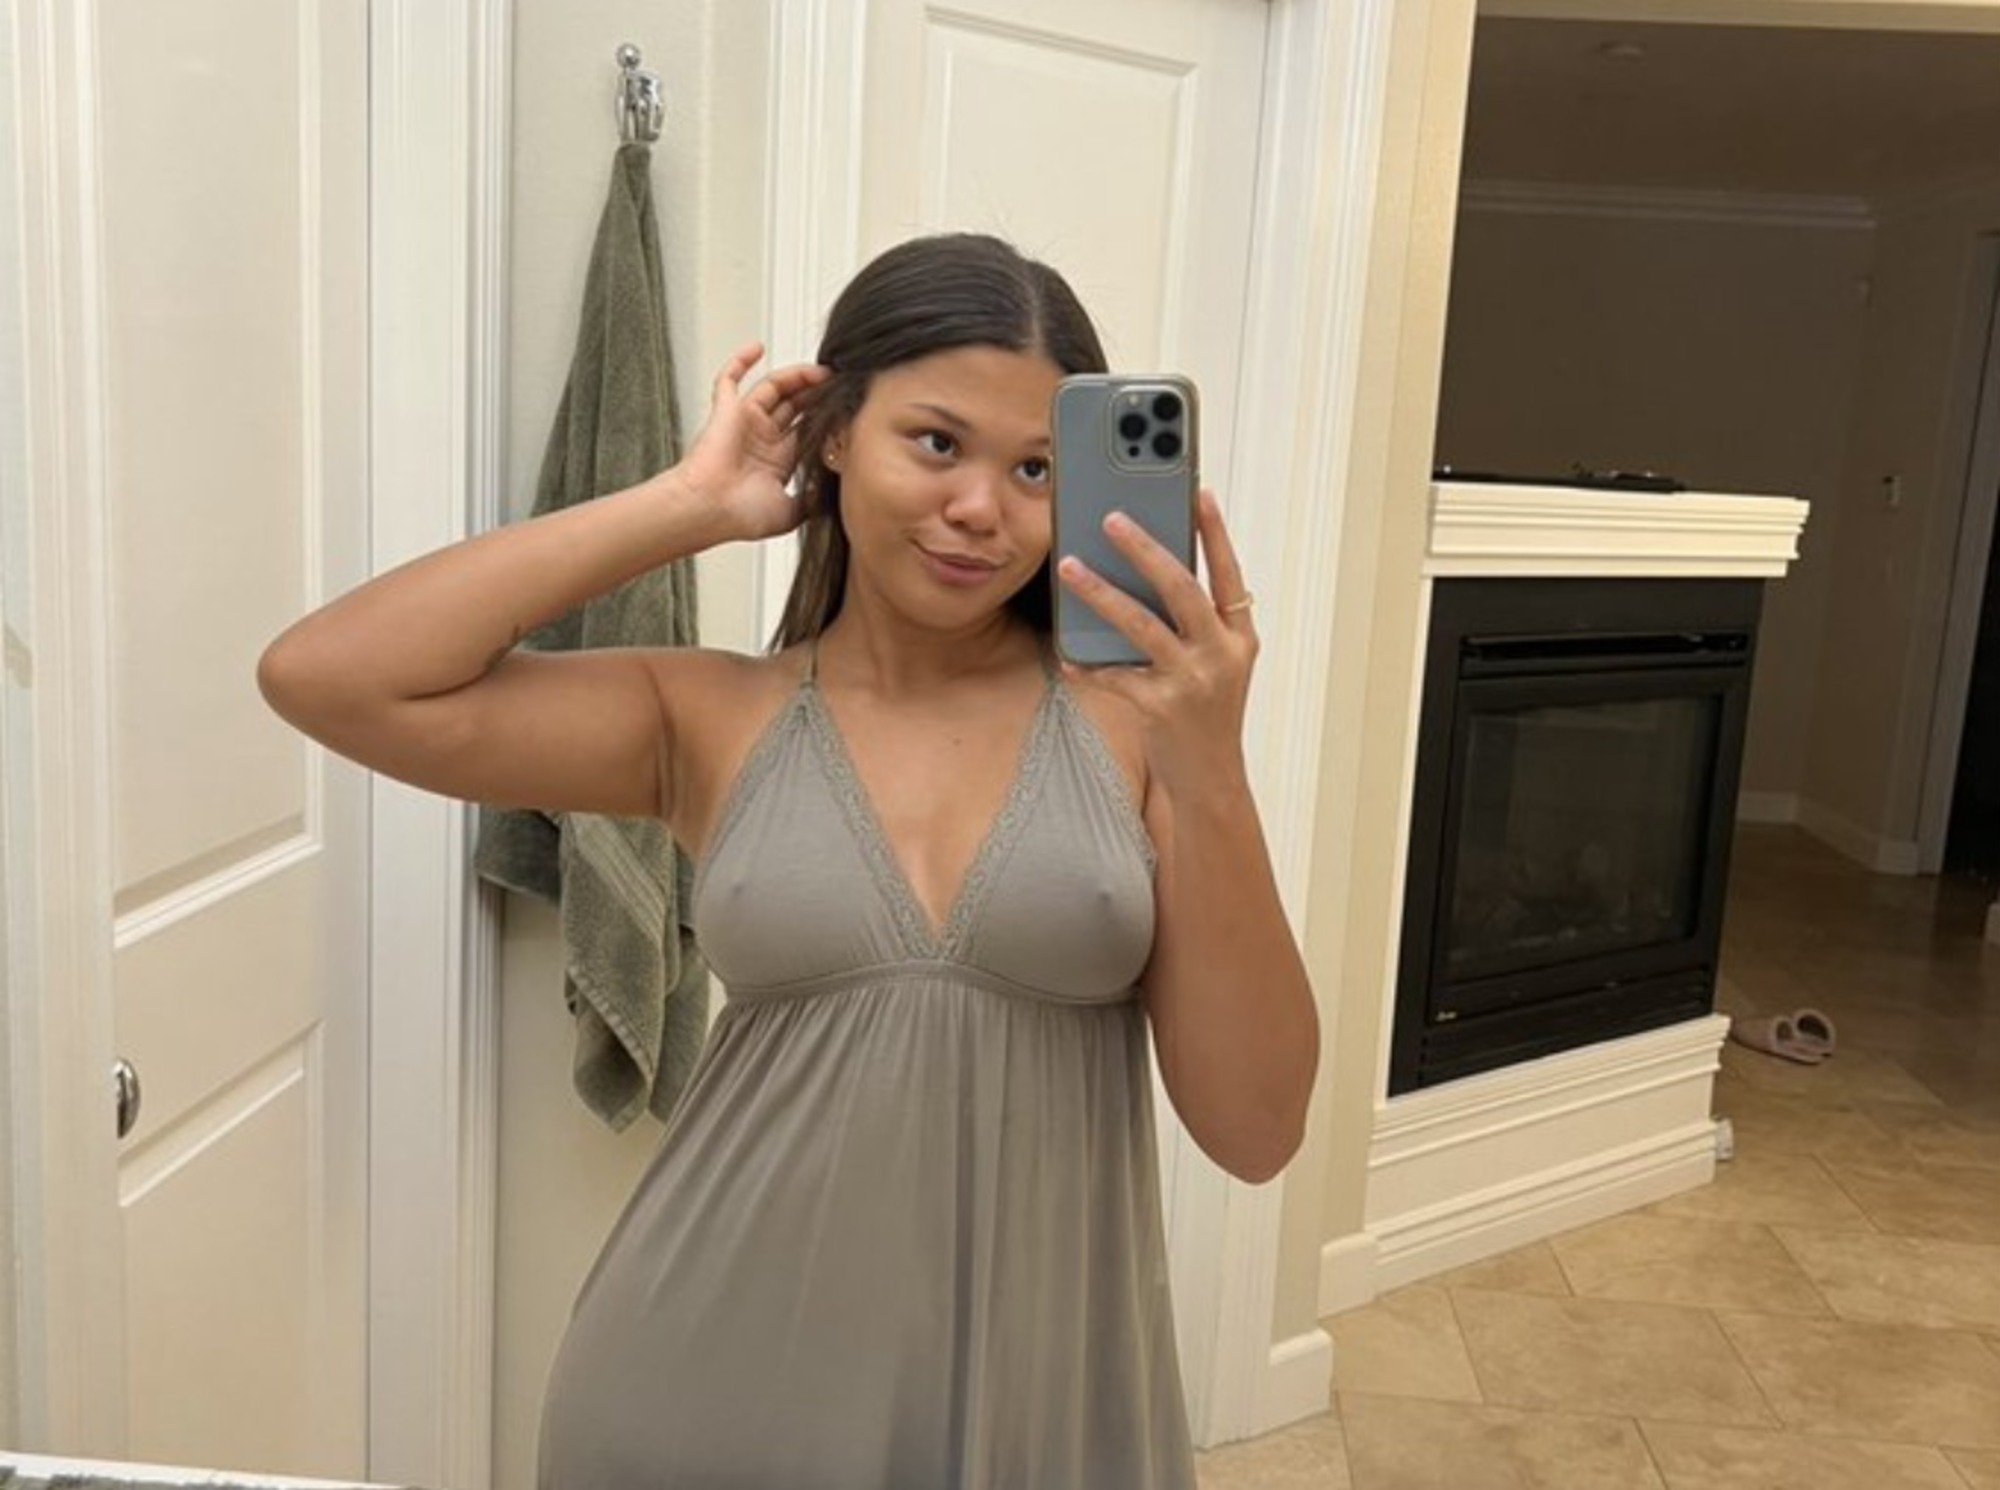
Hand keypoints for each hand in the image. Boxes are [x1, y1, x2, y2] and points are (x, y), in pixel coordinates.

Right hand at [674, 341, 830, 541]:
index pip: (807, 427)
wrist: (708, 510)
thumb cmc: (740, 516)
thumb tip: (835, 492)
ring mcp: (744, 421)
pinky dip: (740, 361)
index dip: (826, 415)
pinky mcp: (726, 410)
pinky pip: (729, 380)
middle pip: (795, 403)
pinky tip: (757, 348)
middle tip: (841, 382)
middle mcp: (762, 438)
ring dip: (797, 376)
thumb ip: (812, 500)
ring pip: (774, 388)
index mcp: (778, 459)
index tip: (847, 405)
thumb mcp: (791, 512)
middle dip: (817, 391)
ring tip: (821, 370)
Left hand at [1054, 489, 1258, 791]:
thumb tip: (1149, 573)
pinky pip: (1115, 676)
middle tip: (1111, 517)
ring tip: (1069, 566)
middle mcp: (1222, 655)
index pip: (1229, 573)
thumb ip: (1194, 625)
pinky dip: (1087, 664)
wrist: (1211, 781)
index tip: (1199, 491)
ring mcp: (1192, 683)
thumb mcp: (1216, 665)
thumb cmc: (1205, 714)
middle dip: (1145, 549)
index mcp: (1240, 638)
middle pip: (1182, 589)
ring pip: (1141, 626)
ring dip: (1101, 593)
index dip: (1215, 532)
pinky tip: (1065, 653)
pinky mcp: (1160, 710)